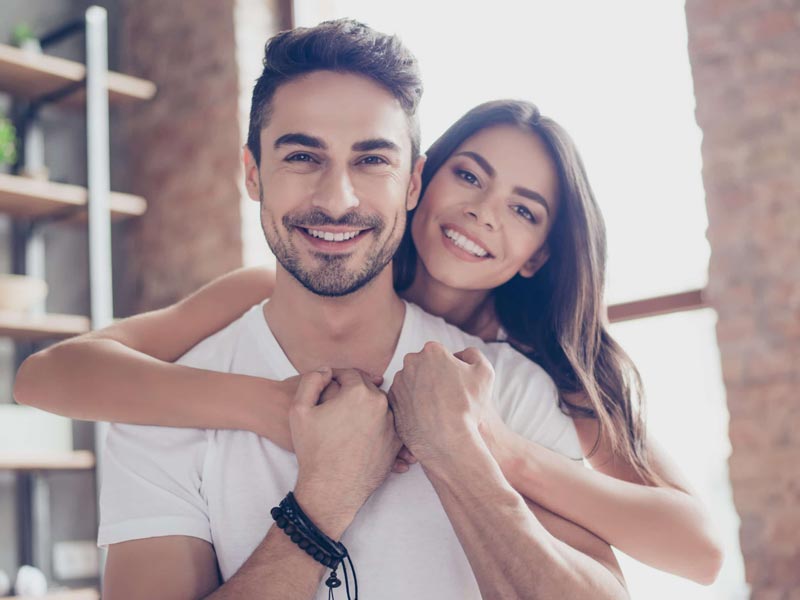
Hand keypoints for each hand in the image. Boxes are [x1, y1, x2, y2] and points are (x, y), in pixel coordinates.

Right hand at [290, 368, 402, 522]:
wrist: (331, 488)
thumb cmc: (314, 450)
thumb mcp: (299, 409)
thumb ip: (311, 380)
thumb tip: (327, 370)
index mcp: (359, 392)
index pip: (349, 373)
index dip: (336, 378)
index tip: (328, 387)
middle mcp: (380, 405)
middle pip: (366, 387)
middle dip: (351, 392)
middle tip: (336, 405)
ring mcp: (391, 424)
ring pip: (377, 406)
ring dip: (365, 408)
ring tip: (347, 423)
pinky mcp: (396, 442)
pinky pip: (386, 425)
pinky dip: (376, 425)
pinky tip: (359, 434)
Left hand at [388, 343, 494, 466]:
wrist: (448, 439)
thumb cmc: (468, 405)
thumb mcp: (484, 372)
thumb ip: (473, 355)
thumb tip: (460, 355)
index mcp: (432, 351)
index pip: (441, 355)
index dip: (451, 370)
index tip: (457, 385)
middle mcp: (410, 362)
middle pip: (425, 367)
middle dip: (434, 378)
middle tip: (448, 398)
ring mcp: (398, 382)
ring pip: (413, 383)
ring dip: (422, 392)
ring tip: (438, 410)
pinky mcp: (392, 402)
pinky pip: (404, 400)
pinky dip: (413, 406)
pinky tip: (427, 417)